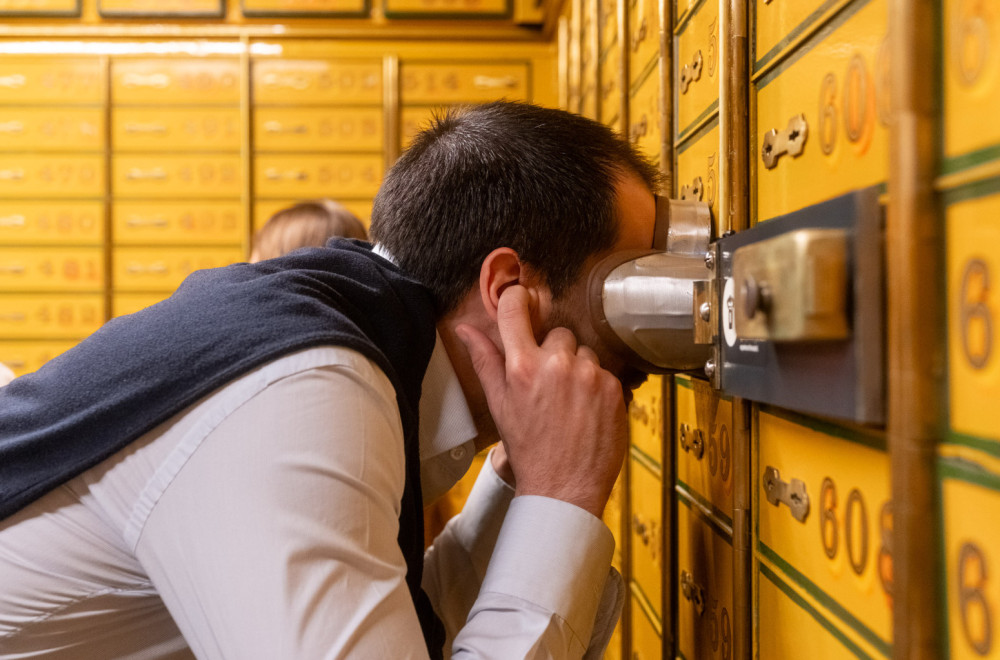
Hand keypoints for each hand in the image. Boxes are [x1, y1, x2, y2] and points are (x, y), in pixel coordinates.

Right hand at [456, 285, 627, 517]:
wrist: (564, 488)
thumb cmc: (529, 449)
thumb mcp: (499, 404)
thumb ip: (484, 361)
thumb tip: (466, 329)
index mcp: (522, 366)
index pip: (516, 308)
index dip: (518, 300)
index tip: (522, 302)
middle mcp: (557, 364)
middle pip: (558, 333)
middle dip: (554, 353)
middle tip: (548, 387)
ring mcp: (588, 374)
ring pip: (584, 352)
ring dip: (578, 370)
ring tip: (570, 404)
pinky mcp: (613, 387)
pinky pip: (604, 372)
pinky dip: (597, 387)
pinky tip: (587, 412)